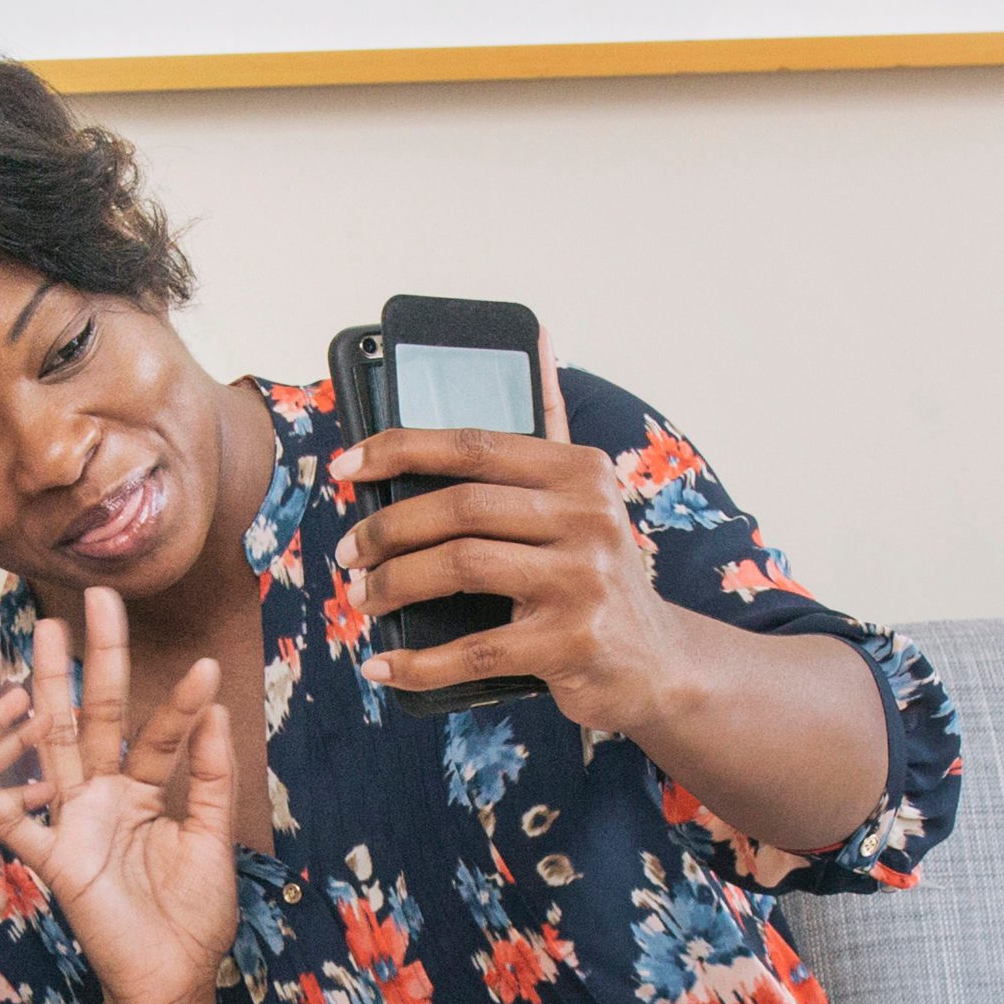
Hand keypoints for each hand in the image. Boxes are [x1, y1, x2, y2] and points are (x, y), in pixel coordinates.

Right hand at [0, 586, 242, 1003]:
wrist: (168, 979)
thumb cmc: (190, 916)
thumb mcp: (213, 841)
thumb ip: (211, 779)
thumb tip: (216, 712)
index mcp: (145, 793)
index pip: (159, 733)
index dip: (181, 703)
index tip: (204, 666)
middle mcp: (106, 797)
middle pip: (98, 717)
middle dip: (99, 661)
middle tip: (96, 601)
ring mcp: (77, 824)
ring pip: (58, 747)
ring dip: (50, 694)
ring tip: (44, 639)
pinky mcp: (59, 864)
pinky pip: (27, 832)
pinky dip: (10, 808)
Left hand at [334, 364, 695, 736]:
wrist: (658, 663)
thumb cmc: (595, 574)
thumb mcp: (584, 498)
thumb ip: (551, 427)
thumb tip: (536, 336)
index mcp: (579, 472)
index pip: (475, 445)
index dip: (399, 449)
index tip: (345, 467)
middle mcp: (588, 517)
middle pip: (461, 507)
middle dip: (387, 529)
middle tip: (348, 553)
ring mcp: (582, 581)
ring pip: (461, 567)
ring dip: (394, 586)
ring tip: (363, 598)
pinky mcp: (571, 643)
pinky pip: (475, 650)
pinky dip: (418, 663)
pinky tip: (382, 666)